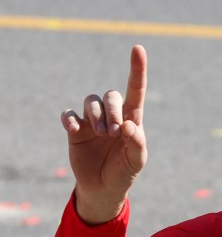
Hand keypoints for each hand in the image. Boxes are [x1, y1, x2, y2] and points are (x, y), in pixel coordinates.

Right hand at [61, 45, 147, 223]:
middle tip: (114, 133)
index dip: (137, 69)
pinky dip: (70, 119)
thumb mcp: (136, 161)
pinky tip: (74, 130)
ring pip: (90, 101)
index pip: (135, 90)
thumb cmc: (124, 172)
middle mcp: (111, 115)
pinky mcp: (75, 129)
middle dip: (112, 111)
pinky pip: (69, 114)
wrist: (103, 189)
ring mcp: (92, 121)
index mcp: (131, 119)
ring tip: (101, 134)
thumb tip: (129, 124)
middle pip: (110, 95)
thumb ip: (136, 142)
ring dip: (96, 115)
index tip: (138, 48)